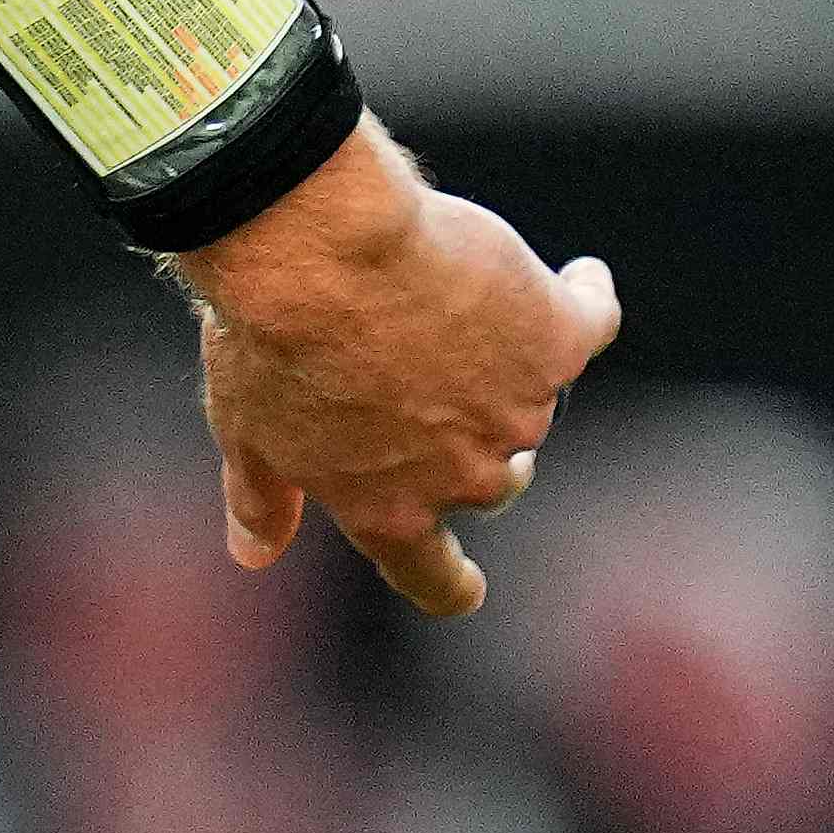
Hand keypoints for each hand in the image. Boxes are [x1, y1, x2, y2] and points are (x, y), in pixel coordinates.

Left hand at [173, 116, 621, 614]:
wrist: (318, 249)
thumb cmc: (268, 334)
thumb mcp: (244, 426)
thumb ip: (261, 496)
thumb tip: (254, 554)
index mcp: (386, 510)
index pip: (432, 578)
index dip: (452, 583)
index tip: (467, 583)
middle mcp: (465, 476)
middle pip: (491, 480)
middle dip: (465, 441)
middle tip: (418, 376)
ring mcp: (521, 412)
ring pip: (525, 396)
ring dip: (491, 354)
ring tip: (431, 292)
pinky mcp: (557, 338)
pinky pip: (589, 322)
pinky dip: (584, 299)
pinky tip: (578, 277)